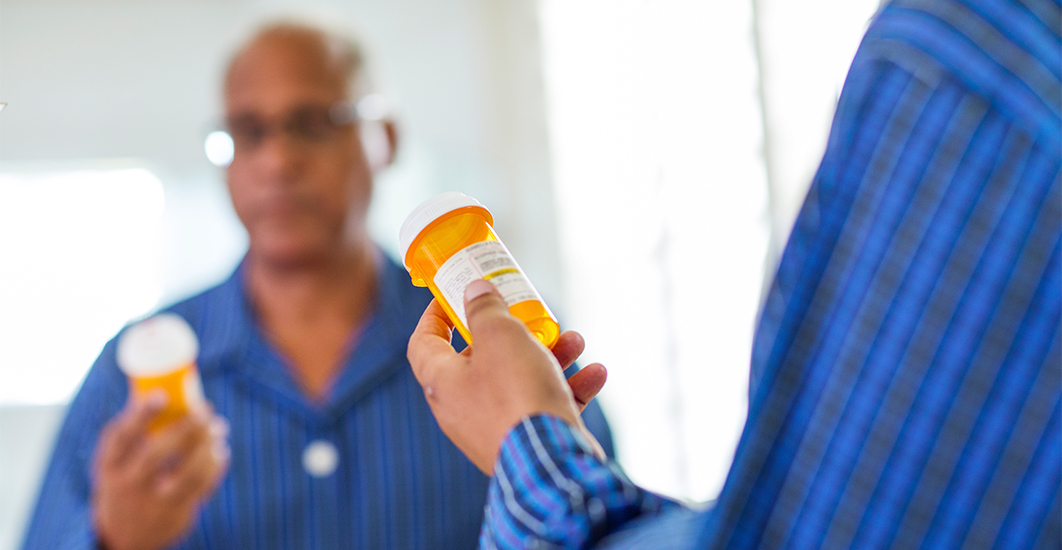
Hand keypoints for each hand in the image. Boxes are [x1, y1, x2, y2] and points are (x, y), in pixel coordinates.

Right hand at [92, 392, 229, 549]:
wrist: (124, 536)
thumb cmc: (124, 482)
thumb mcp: (116, 462)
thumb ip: (134, 432)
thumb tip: (162, 388)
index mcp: (110, 465)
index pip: (120, 438)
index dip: (140, 415)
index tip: (161, 395)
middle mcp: (128, 484)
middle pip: (156, 453)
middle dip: (184, 428)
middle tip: (204, 409)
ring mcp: (152, 502)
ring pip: (186, 472)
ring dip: (207, 446)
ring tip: (218, 428)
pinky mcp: (176, 513)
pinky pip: (202, 486)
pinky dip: (215, 465)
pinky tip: (220, 450)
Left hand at [408, 279, 606, 473]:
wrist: (551, 462)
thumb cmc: (517, 394)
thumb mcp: (500, 335)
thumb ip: (485, 308)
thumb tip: (474, 291)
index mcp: (443, 382)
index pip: (424, 342)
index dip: (435, 315)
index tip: (451, 294)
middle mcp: (462, 408)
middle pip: (481, 359)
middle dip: (512, 333)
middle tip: (530, 314)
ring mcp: (493, 428)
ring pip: (519, 381)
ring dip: (550, 356)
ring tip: (575, 341)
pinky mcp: (525, 442)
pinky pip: (543, 406)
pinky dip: (568, 388)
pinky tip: (595, 373)